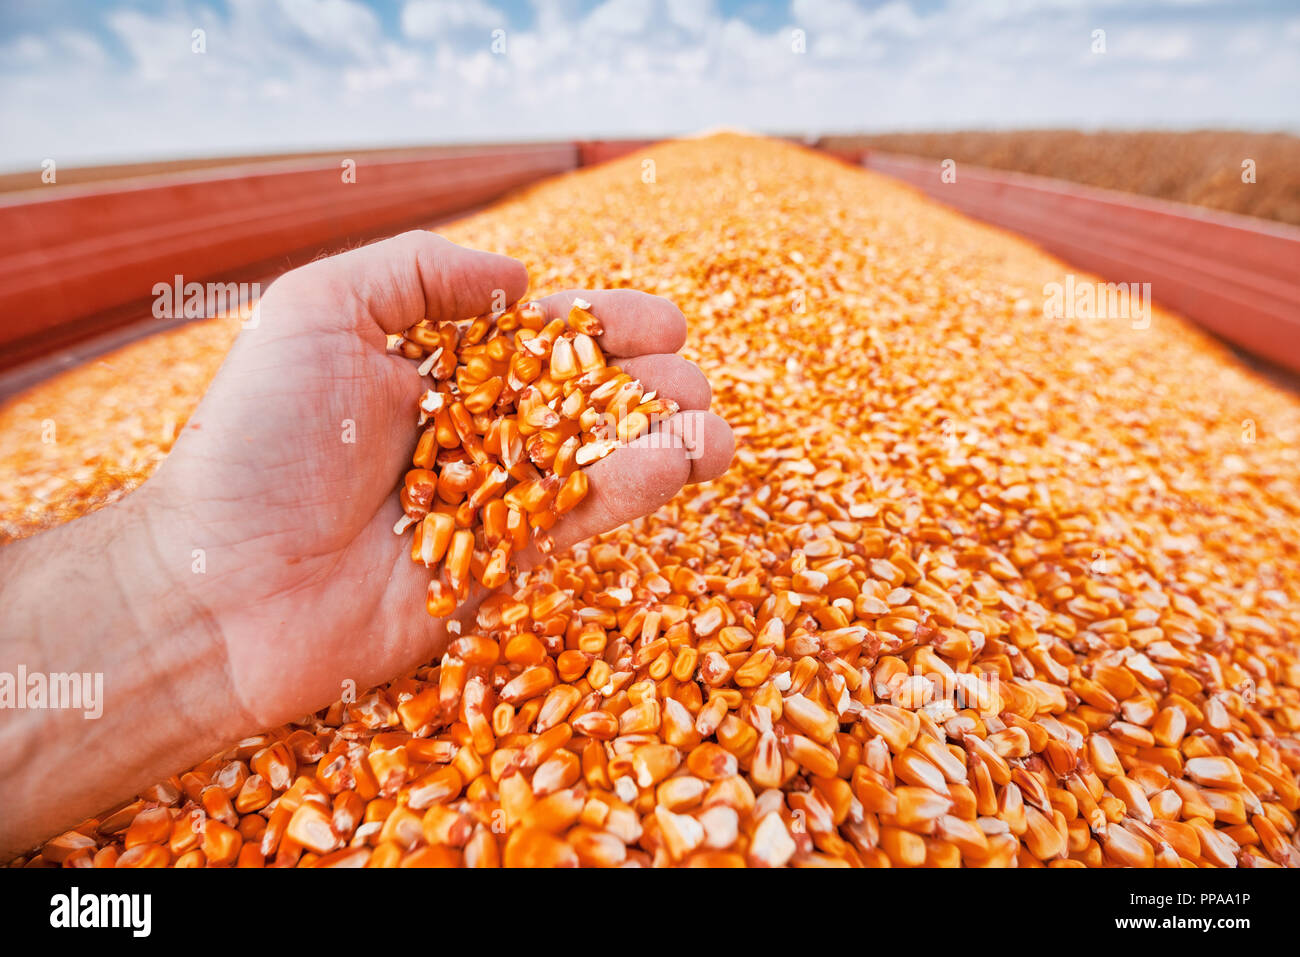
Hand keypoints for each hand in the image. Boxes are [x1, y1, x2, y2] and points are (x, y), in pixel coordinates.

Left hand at [145, 230, 733, 731]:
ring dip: (657, 440)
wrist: (224, 587)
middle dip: (639, 386)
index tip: (660, 321)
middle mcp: (462, 433)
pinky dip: (633, 489)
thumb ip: (416, 269)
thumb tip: (520, 278)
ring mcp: (484, 501)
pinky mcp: (499, 565)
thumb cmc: (257, 444)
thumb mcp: (316, 311)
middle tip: (692, 375)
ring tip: (714, 425)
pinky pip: (578, 518)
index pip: (530, 341)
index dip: (598, 329)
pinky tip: (683, 463)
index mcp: (424, 371)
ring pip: (589, 461)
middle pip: (573, 401)